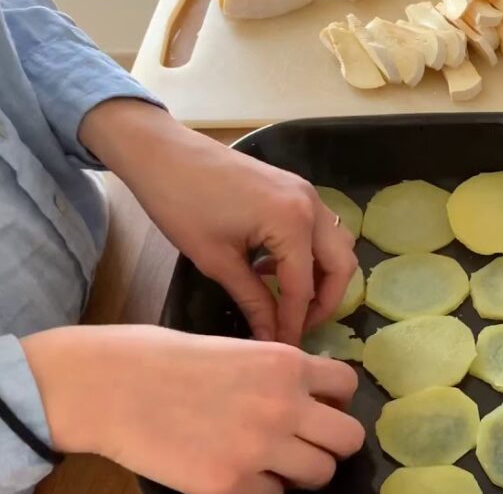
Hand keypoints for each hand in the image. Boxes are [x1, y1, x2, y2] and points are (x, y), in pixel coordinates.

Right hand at [22, 325, 364, 493]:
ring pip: (319, 474)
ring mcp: (259, 449)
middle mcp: (284, 406)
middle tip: (302, 443)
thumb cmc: (159, 358)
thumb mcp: (233, 348)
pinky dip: (259, 490)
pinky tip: (235, 474)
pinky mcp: (229, 486)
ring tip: (271, 464)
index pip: (347, 385)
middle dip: (329, 442)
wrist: (105, 386)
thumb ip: (274, 372)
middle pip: (348, 438)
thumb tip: (303, 395)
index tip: (315, 407)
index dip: (334, 399)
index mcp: (285, 363)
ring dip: (301, 472)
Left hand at [79, 99, 356, 343]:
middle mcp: (311, 206)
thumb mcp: (216, 261)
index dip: (295, 324)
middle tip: (297, 327)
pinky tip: (273, 268)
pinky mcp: (295, 188)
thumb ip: (252, 300)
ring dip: (322, 276)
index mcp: (293, 223)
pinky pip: (319, 229)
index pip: (304, 287)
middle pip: (341, 265)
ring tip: (288, 300)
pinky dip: (309, 255)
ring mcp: (307, 193)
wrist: (162, 152)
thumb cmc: (181, 204)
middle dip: (325, 302)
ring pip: (336, 245)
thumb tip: (270, 337)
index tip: (285, 350)